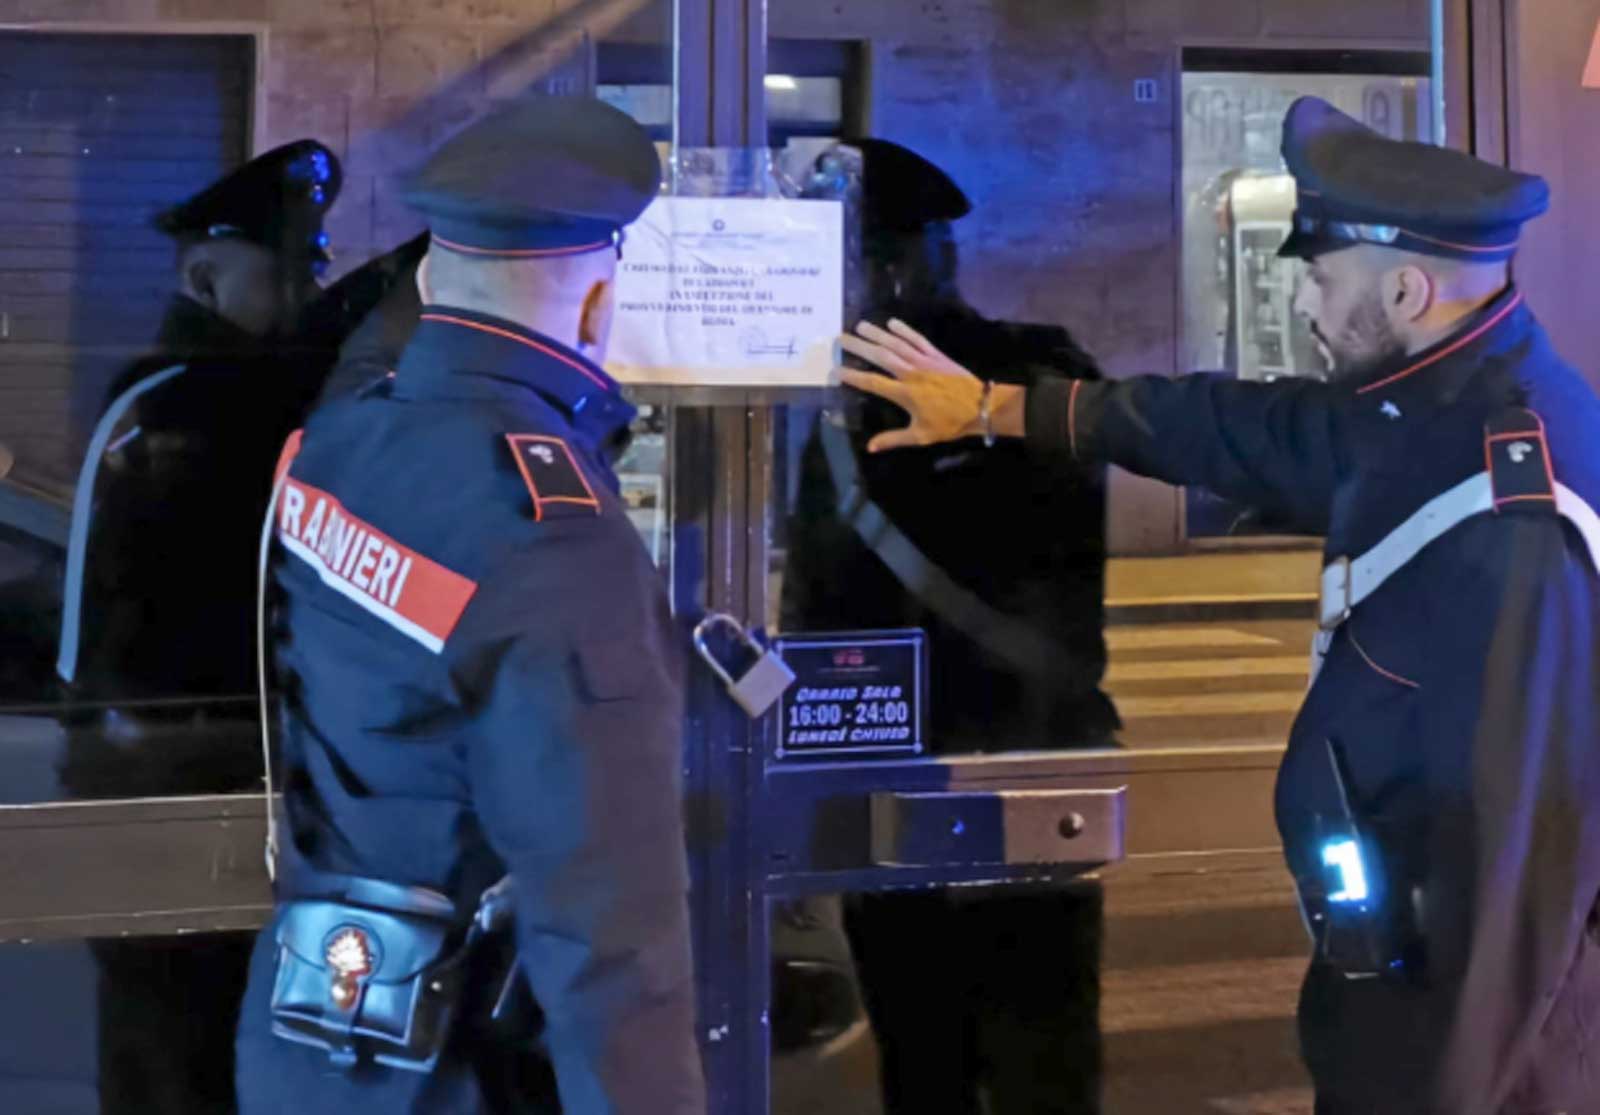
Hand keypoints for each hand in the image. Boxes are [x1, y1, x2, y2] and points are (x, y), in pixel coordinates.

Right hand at [838, 319, 984, 452]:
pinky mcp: (936, 355)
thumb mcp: (921, 435)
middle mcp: (911, 373)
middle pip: (880, 356)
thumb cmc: (949, 423)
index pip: (872, 382)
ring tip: (860, 326)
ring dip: (877, 334)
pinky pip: (917, 339)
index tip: (836, 370)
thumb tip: (870, 447)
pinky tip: (892, 323)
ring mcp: (924, 361)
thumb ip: (894, 439)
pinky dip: (904, 330)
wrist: (980, 406)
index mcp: (905, 393)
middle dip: (859, 347)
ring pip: (896, 344)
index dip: (853, 376)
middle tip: (840, 338)